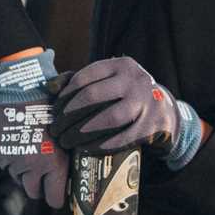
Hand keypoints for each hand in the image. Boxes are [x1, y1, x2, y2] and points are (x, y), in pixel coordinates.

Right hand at [0, 49, 67, 207]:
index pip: (54, 199)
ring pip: (18, 179)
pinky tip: (19, 144)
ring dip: (25, 172)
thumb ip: (67, 156)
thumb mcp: (67, 133)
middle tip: (44, 177)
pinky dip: (11, 159)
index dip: (57, 197)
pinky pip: (5, 164)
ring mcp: (12, 160)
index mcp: (53, 163)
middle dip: (40, 187)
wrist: (23, 90)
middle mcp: (31, 167)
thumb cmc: (51, 107)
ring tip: (31, 154)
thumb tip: (73, 174)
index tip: (58, 194)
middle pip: (33, 193)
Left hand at [51, 57, 182, 154]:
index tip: (53, 111)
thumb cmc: (125, 94)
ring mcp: (146, 102)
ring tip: (67, 141)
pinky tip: (87, 149)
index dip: (64, 96)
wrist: (164, 108)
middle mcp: (134, 80)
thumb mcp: (109, 80)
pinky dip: (103, 145)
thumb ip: (80, 80)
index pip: (84, 77)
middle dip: (69, 115)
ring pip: (109, 118)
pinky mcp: (153, 124)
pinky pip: (123, 138)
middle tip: (56, 129)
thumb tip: (50, 88)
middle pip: (93, 96)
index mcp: (120, 65)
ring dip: (83, 132)